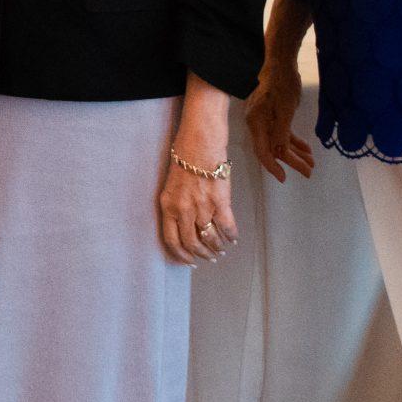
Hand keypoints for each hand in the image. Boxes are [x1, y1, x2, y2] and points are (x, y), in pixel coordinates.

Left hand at [158, 147, 238, 265]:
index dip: (181, 254)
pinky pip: (226, 226)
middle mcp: (183, 210)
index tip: (189, 260)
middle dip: (202, 254)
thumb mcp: (172, 184)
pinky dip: (231, 235)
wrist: (200, 141)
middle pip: (192, 242)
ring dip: (217, 246)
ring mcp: (202, 207)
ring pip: (210, 237)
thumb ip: (178, 204)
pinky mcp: (219, 201)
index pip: (171, 240)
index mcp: (168, 206)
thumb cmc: (185, 157)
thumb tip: (188, 222)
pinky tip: (233, 239)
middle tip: (210, 257)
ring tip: (221, 249)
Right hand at [244, 58, 313, 182]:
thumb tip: (279, 152)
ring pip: (280, 142)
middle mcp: (258, 124)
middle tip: (309, 172)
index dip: (272, 166)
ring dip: (296, 153)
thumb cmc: (281, 83)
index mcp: (256, 123)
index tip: (284, 178)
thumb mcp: (285, 108)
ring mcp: (265, 120)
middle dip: (291, 162)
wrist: (280, 62)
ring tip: (311, 163)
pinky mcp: (273, 116)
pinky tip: (307, 149)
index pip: (263, 151)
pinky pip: (283, 133)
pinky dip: (295, 141)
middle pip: (273, 149)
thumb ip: (281, 131)